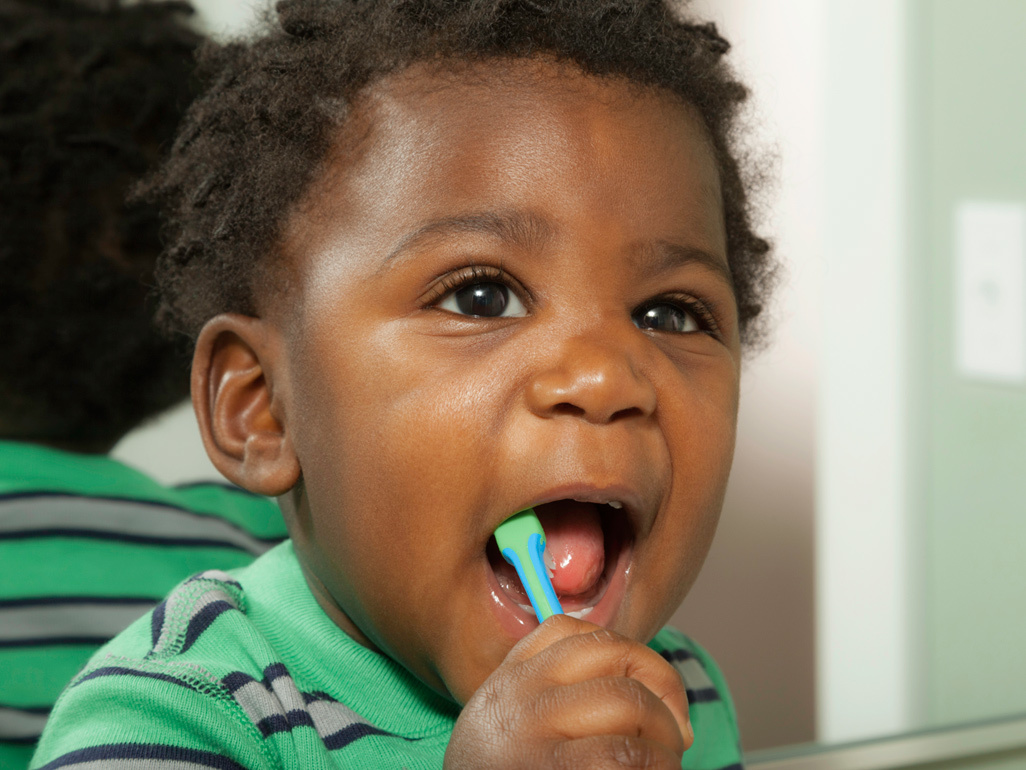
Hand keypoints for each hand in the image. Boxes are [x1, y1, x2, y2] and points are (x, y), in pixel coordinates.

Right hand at [444, 615, 692, 768]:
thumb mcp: (508, 732)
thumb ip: (552, 700)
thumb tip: (647, 694)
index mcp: (508, 681)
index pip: (576, 632)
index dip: (629, 656)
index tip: (648, 696)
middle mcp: (516, 695)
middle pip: (615, 654)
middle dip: (664, 692)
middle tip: (674, 738)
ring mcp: (530, 733)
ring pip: (629, 701)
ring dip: (666, 738)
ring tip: (665, 766)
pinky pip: (623, 755)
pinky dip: (656, 766)